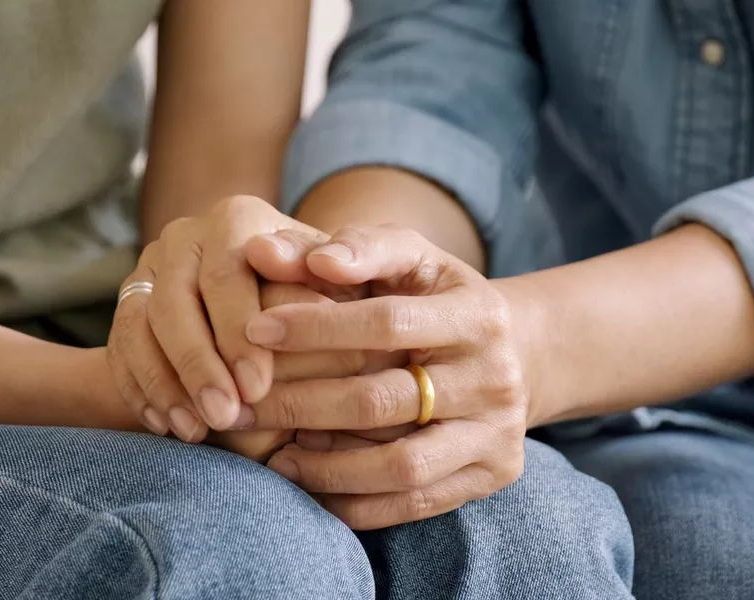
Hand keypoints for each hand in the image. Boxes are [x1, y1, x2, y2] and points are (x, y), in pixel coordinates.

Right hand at [106, 195, 327, 444]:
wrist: (275, 295)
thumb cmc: (322, 289)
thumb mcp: (341, 276)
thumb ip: (345, 267)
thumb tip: (328, 264)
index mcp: (238, 218)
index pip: (227, 274)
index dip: (238, 333)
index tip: (258, 388)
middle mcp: (186, 234)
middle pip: (175, 301)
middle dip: (198, 365)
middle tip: (224, 418)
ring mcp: (151, 267)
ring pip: (139, 325)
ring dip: (165, 383)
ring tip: (194, 431)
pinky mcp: (130, 299)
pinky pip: (120, 345)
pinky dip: (140, 387)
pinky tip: (166, 425)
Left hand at [242, 225, 530, 528]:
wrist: (514, 354)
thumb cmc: (437, 300)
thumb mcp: (410, 259)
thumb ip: (351, 247)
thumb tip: (267, 249)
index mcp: (478, 313)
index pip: (388, 323)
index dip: (316, 328)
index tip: (253, 330)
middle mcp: (495, 376)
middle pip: (383, 400)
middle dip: (300, 404)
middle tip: (239, 407)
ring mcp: (497, 432)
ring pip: (400, 465)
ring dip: (323, 467)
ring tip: (272, 456)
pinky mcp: (494, 474)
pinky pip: (415, 503)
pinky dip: (356, 502)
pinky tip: (311, 485)